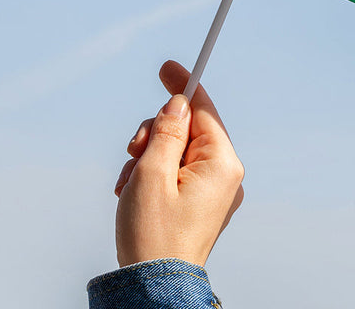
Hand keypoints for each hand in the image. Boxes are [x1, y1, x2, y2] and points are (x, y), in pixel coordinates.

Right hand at [112, 60, 244, 267]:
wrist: (154, 288)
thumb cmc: (153, 234)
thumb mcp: (152, 173)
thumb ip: (166, 131)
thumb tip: (179, 103)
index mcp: (222, 164)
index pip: (204, 110)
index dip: (184, 87)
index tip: (166, 67)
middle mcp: (226, 175)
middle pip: (187, 129)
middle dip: (155, 134)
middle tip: (132, 153)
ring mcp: (215, 191)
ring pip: (177, 150)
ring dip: (148, 157)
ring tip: (128, 182)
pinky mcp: (202, 204)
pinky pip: (177, 172)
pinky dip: (152, 174)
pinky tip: (133, 190)